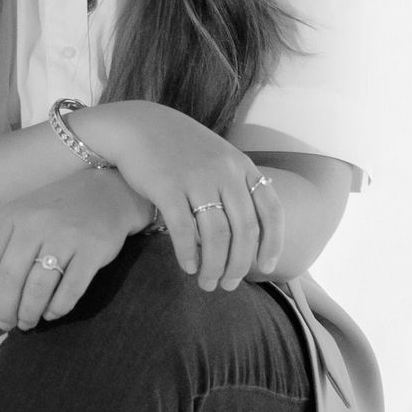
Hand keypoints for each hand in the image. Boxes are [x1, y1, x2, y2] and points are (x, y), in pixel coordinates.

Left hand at [0, 168, 150, 331]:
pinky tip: (51, 313)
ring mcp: (66, 236)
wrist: (107, 193)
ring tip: (27, 323)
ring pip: (38, 288)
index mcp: (12, 215)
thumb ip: (2, 250)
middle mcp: (36, 223)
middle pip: (10, 278)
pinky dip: (57, 308)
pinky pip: (70, 290)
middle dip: (4, 309)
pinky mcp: (93, 250)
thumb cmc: (56, 212)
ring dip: (29, 313)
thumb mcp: (23, 218)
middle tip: (7, 324)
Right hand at [59, 100, 286, 291]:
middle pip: (244, 230)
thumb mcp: (218, 158)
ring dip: (215, 266)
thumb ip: (236, 187)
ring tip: (208, 283)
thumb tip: (250, 233)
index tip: (267, 268)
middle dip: (240, 264)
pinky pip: (184, 230)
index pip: (271, 210)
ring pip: (217, 235)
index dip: (273, 243)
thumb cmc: (179, 149)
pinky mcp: (167, 187)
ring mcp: (197, 179)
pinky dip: (189, 254)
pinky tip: (188, 267)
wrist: (138, 125)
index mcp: (242, 167)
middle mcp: (225, 172)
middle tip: (229, 285)